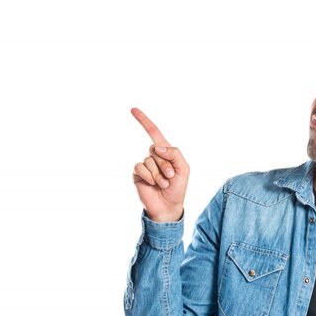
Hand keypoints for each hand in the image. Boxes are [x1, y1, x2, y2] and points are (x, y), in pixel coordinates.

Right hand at [131, 107, 189, 221]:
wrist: (168, 206)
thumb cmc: (178, 188)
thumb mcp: (183, 168)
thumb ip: (174, 153)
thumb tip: (156, 146)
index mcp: (166, 152)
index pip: (154, 133)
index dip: (144, 121)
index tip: (132, 109)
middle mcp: (154, 156)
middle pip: (156, 149)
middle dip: (165, 164)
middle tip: (170, 177)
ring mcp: (145, 165)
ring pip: (149, 160)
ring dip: (158, 173)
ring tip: (163, 184)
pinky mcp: (137, 174)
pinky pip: (140, 167)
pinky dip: (148, 175)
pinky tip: (153, 184)